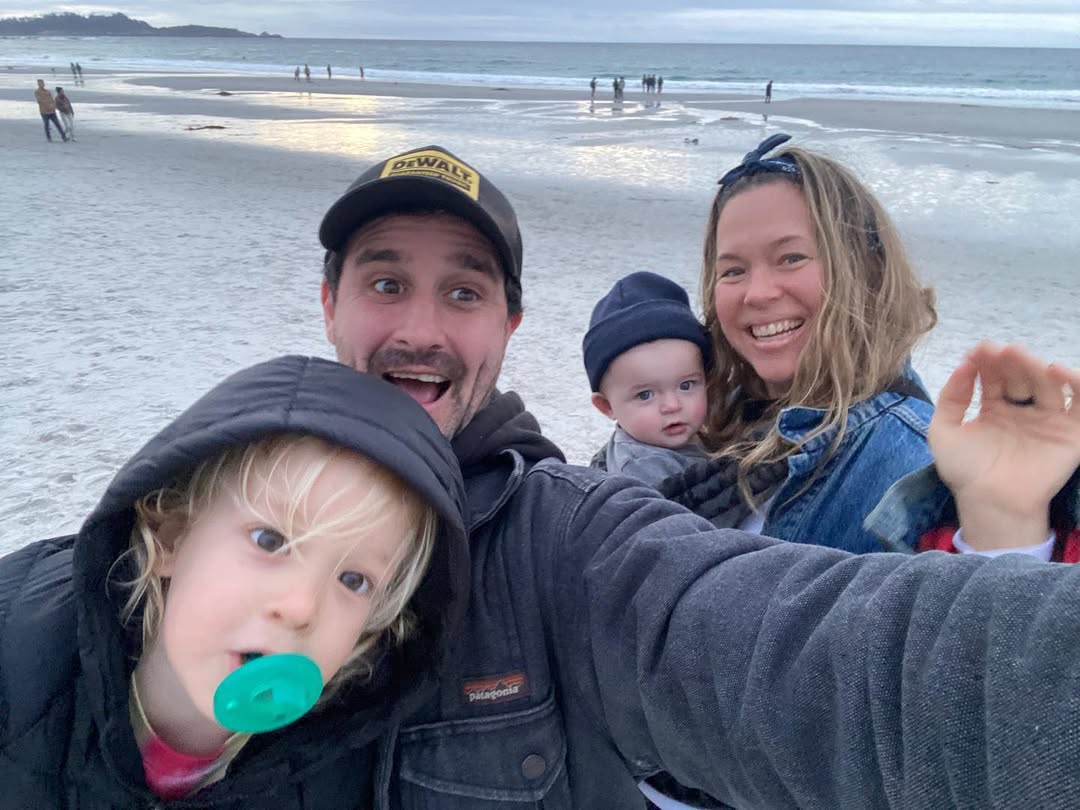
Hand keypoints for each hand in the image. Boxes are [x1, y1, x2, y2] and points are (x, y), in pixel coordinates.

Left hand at [928, 342, 1079, 550]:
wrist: (989, 502)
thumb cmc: (965, 471)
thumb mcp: (944, 430)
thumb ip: (951, 397)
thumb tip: (964, 364)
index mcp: (995, 408)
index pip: (994, 376)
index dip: (986, 361)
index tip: (978, 350)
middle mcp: (1022, 411)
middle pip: (1020, 376)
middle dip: (1008, 361)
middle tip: (997, 350)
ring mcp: (1046, 420)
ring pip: (1046, 384)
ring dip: (1033, 365)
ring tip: (1017, 354)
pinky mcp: (1070, 432)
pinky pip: (1079, 403)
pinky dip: (1075, 383)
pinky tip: (1056, 370)